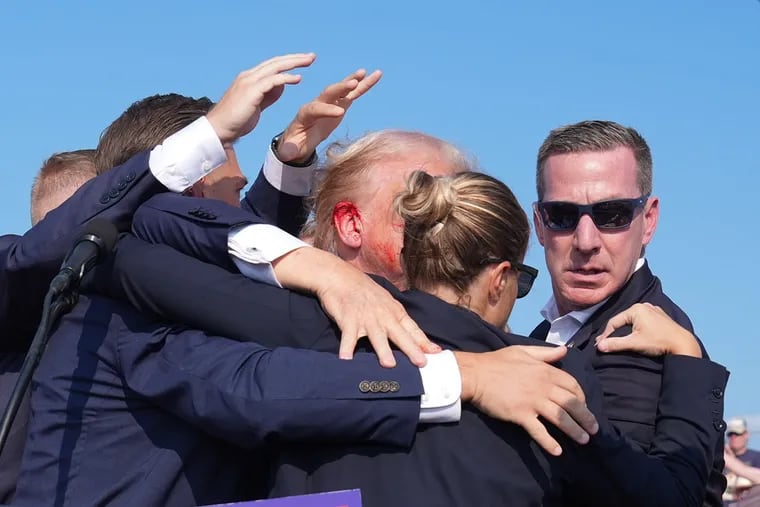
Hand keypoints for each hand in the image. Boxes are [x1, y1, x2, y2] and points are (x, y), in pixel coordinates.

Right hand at [207, 53, 316, 144]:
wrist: (219, 129)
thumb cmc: (236, 121)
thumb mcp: (256, 105)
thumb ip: (268, 95)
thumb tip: (281, 86)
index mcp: (249, 78)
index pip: (272, 66)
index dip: (288, 62)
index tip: (303, 61)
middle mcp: (249, 76)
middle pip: (276, 62)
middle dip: (295, 58)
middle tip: (312, 56)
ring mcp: (249, 82)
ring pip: (275, 67)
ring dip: (294, 63)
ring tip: (309, 61)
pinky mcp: (251, 91)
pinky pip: (272, 81)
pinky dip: (286, 78)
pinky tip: (298, 79)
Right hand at [271, 246, 439, 366]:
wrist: (340, 277)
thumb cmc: (364, 292)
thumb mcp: (386, 303)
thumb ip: (397, 320)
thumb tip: (412, 337)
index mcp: (394, 312)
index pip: (412, 329)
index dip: (424, 341)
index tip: (437, 352)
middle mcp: (383, 315)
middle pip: (399, 334)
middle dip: (411, 349)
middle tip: (421, 363)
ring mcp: (365, 318)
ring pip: (376, 336)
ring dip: (383, 350)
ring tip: (390, 364)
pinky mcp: (348, 319)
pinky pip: (348, 336)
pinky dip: (346, 347)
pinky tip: (346, 359)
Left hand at [276, 68, 382, 162]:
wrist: (299, 140)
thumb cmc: (294, 145)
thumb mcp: (289, 150)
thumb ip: (289, 150)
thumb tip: (287, 153)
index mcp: (304, 114)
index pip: (315, 109)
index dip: (326, 110)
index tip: (339, 113)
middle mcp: (317, 104)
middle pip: (328, 93)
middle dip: (340, 88)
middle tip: (352, 84)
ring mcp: (330, 103)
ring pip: (342, 90)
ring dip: (353, 81)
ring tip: (364, 72)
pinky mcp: (340, 105)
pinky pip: (353, 93)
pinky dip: (364, 84)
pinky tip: (375, 75)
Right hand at [455, 345, 597, 455]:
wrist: (476, 374)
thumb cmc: (497, 362)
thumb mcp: (523, 351)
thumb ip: (545, 353)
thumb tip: (564, 350)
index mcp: (545, 371)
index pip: (572, 385)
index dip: (582, 397)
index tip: (584, 406)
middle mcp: (543, 386)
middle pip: (572, 404)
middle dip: (586, 417)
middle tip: (594, 429)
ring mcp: (533, 401)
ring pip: (560, 418)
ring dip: (575, 431)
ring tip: (584, 440)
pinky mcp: (520, 414)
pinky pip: (539, 431)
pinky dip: (549, 442)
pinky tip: (557, 451)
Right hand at [595, 303, 701, 357]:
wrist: (683, 344)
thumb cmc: (658, 342)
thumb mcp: (634, 343)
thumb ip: (615, 344)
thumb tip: (599, 346)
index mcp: (636, 309)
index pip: (614, 322)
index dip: (606, 334)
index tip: (600, 345)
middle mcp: (644, 306)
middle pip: (623, 320)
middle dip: (615, 332)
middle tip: (607, 343)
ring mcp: (653, 309)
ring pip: (633, 320)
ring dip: (625, 330)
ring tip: (619, 340)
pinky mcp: (660, 316)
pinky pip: (642, 320)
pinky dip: (636, 328)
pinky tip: (634, 336)